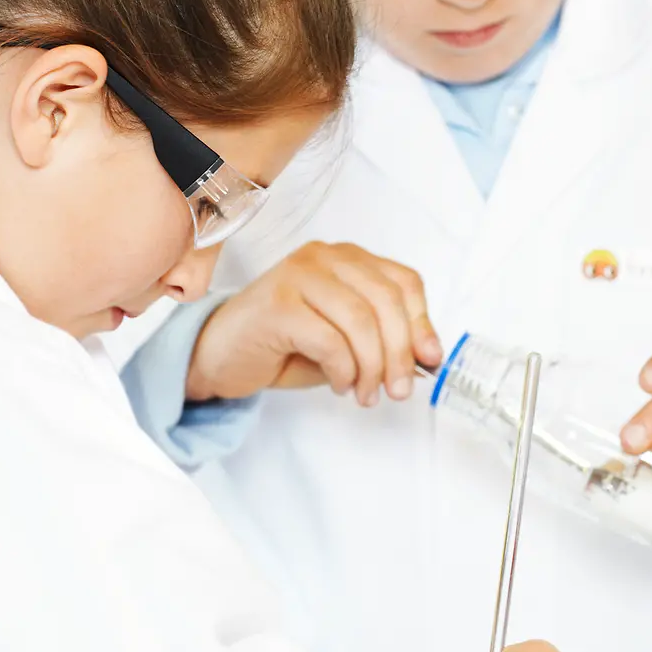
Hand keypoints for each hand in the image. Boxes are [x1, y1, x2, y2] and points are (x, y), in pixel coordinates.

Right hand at [184, 242, 441, 406]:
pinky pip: (330, 340)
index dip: (422, 323)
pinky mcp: (277, 304)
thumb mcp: (346, 340)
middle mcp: (324, 256)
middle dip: (400, 353)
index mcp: (347, 258)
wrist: (221, 356)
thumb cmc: (286, 345)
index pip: (403, 282)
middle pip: (386, 300)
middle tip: (398, 391)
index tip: (430, 361)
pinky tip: (339, 385)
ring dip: (372, 367)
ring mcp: (298, 274)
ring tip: (365, 394)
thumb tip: (427, 357)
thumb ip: (383, 338)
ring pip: (361, 321)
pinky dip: (343, 370)